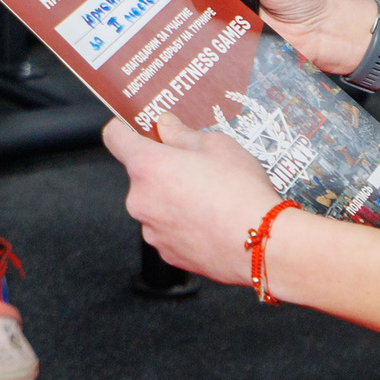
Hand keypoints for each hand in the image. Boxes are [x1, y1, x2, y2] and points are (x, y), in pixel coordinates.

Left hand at [101, 114, 280, 286]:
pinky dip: (183, 224)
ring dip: (173, 198)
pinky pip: (169, 230)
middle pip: (141, 174)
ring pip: (156, 204)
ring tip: (211, 198)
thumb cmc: (241, 192)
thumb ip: (182, 134)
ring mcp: (152, 230)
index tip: (139, 128)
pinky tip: (211, 221)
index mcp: (147, 166)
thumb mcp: (217, 145)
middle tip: (196, 167)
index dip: (126, 128)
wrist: (264, 245)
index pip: (115, 137)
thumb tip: (166, 126)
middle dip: (163, 169)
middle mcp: (141, 199)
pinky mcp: (167, 253)